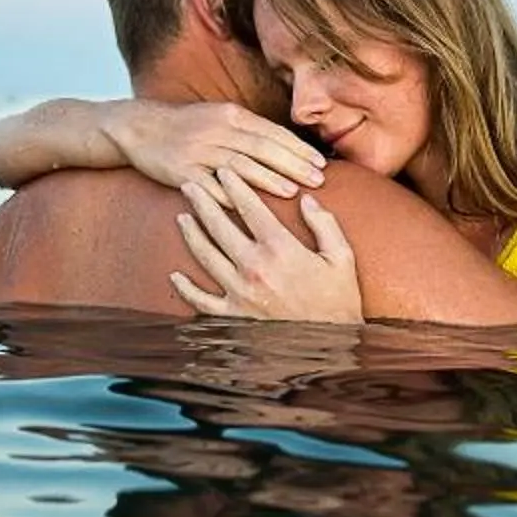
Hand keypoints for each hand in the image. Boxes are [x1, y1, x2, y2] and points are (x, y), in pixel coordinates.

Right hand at [111, 101, 325, 199]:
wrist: (140, 127)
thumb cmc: (187, 126)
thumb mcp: (220, 117)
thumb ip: (251, 130)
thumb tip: (288, 147)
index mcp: (230, 115)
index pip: (272, 132)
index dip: (298, 149)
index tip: (320, 162)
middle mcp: (217, 131)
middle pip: (261, 148)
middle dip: (292, 165)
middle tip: (318, 179)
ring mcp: (198, 151)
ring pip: (239, 167)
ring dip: (268, 180)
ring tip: (293, 192)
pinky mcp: (181, 172)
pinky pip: (210, 187)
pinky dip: (230, 197)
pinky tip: (249, 209)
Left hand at [169, 166, 361, 322]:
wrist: (331, 345)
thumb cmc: (339, 302)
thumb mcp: (342, 257)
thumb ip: (324, 224)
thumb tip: (307, 198)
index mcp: (280, 249)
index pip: (250, 208)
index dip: (235, 186)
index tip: (224, 171)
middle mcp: (254, 267)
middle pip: (219, 226)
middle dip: (202, 202)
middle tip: (190, 185)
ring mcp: (239, 292)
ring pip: (205, 256)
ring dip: (191, 233)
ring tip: (182, 216)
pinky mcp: (233, 315)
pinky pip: (202, 300)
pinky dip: (186, 289)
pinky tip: (174, 276)